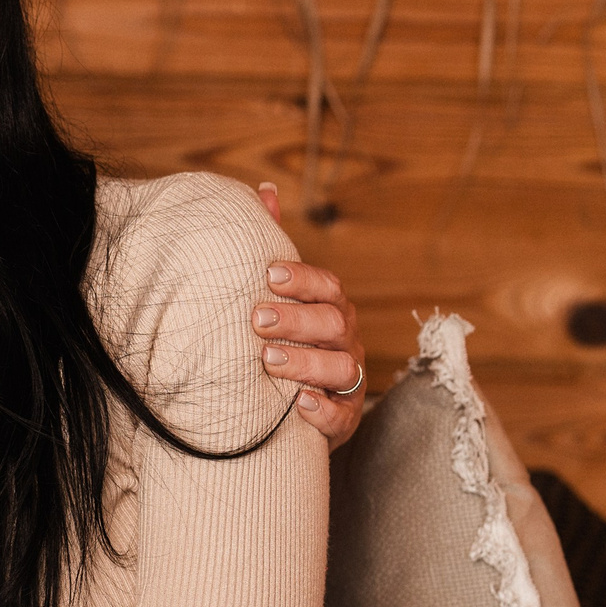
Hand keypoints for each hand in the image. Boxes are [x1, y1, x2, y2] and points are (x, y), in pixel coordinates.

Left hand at [253, 183, 366, 449]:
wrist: (297, 404)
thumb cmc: (284, 338)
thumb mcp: (278, 296)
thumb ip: (271, 245)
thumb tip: (262, 189)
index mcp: (331, 307)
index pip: (327, 286)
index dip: (302, 279)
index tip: (269, 274)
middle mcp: (345, 340)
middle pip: (332, 323)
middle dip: (296, 319)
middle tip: (257, 319)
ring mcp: (349, 379)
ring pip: (340, 368)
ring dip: (305, 362)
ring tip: (267, 360)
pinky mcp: (345, 417)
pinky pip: (341, 414)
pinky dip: (323, 410)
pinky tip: (299, 403)